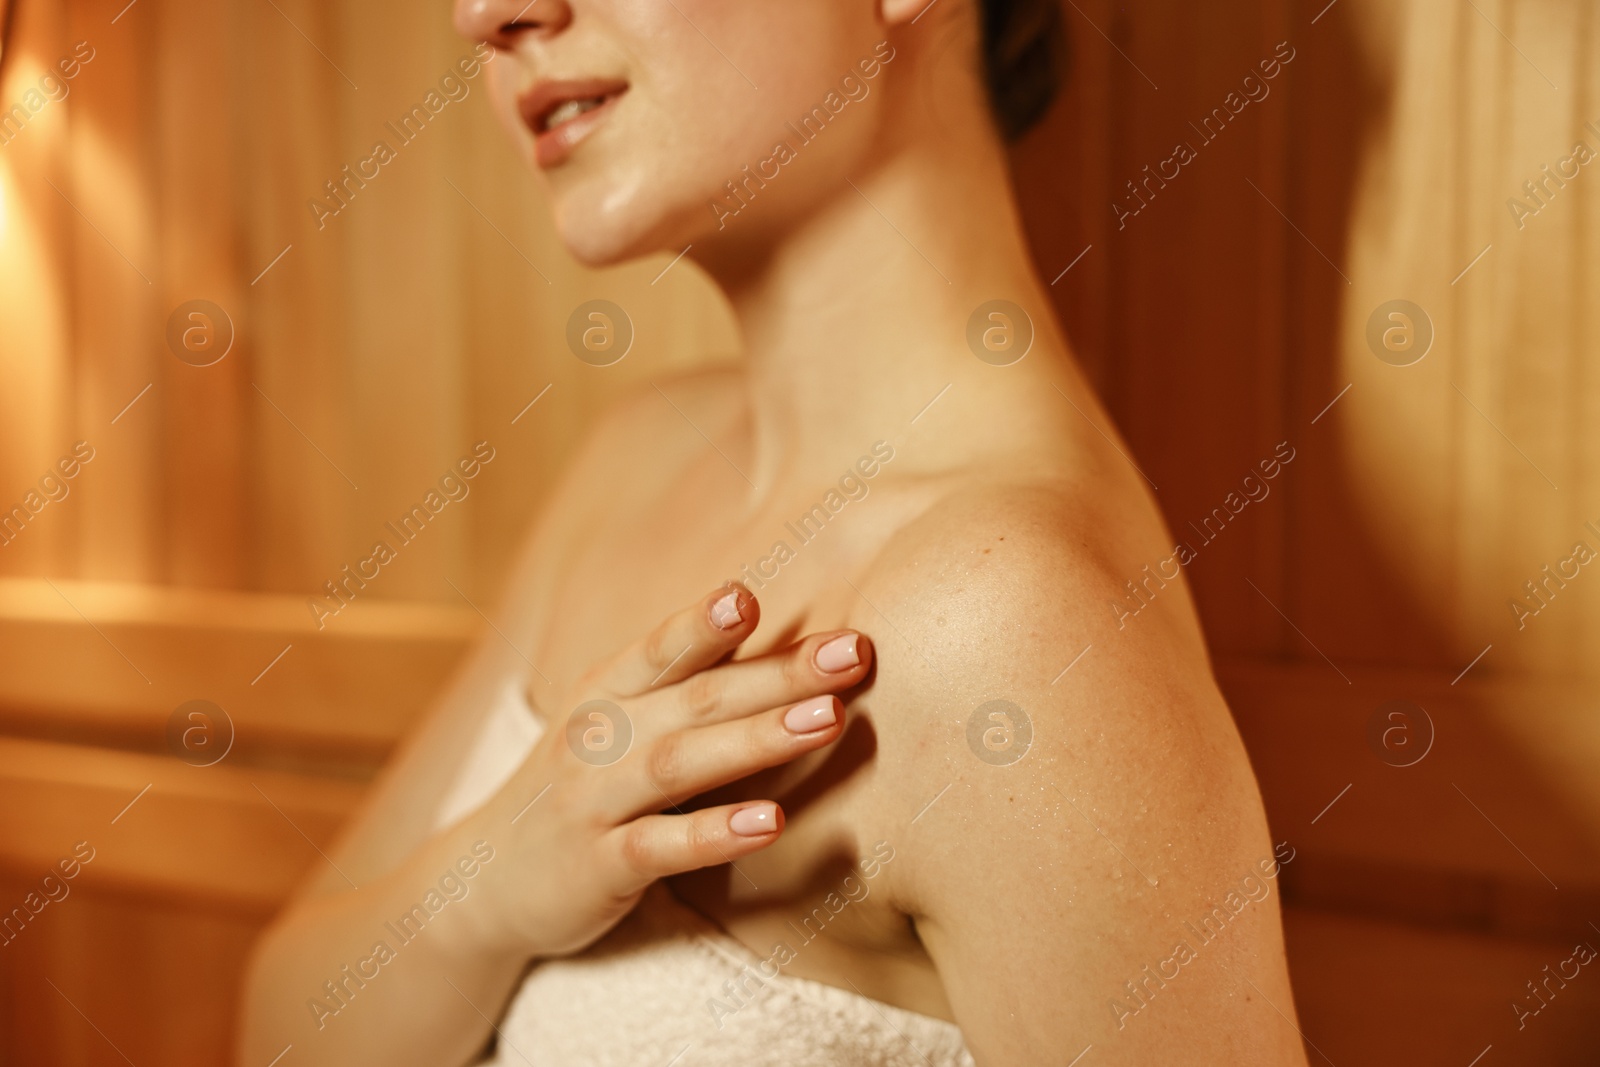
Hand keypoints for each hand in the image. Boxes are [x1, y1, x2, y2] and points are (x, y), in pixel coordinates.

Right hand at [458, 583, 871, 959]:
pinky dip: (716, 833)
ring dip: (758, 738)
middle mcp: (597, 738)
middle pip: (696, 697)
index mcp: (606, 694)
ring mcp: (594, 801)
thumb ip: (682, 692)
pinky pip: (661, 846)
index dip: (706, 621)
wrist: (485, 885)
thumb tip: (785, 652)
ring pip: (680, 762)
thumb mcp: (613, 729)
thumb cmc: (579, 793)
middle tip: (853, 651)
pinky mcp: (600, 866)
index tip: (752, 594)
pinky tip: (771, 823)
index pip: (662, 648)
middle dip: (778, 672)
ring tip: (826, 718)